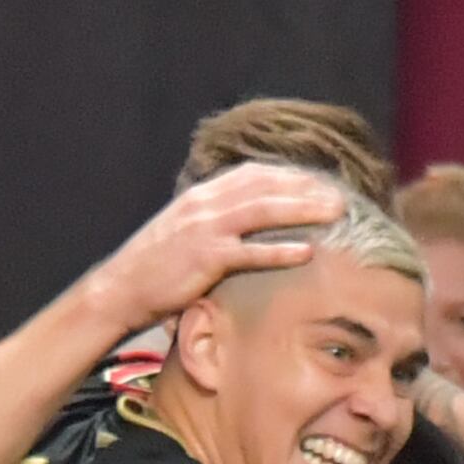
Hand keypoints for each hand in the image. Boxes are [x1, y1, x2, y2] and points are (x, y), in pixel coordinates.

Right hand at [87, 162, 349, 335]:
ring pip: (262, 210)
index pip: (253, 175)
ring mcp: (205, 229)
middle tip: (342, 196)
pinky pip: (249, 252)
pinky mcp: (205, 259)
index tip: (320, 183)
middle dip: (306, 188)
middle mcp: (205, 204)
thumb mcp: (184, 232)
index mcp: (202, 195)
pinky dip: (278, 250)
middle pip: (265, 187)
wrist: (120, 288)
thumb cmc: (156, 267)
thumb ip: (215, 222)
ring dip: (302, 209)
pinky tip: (306, 252)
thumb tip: (247, 224)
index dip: (290, 177)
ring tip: (336, 214)